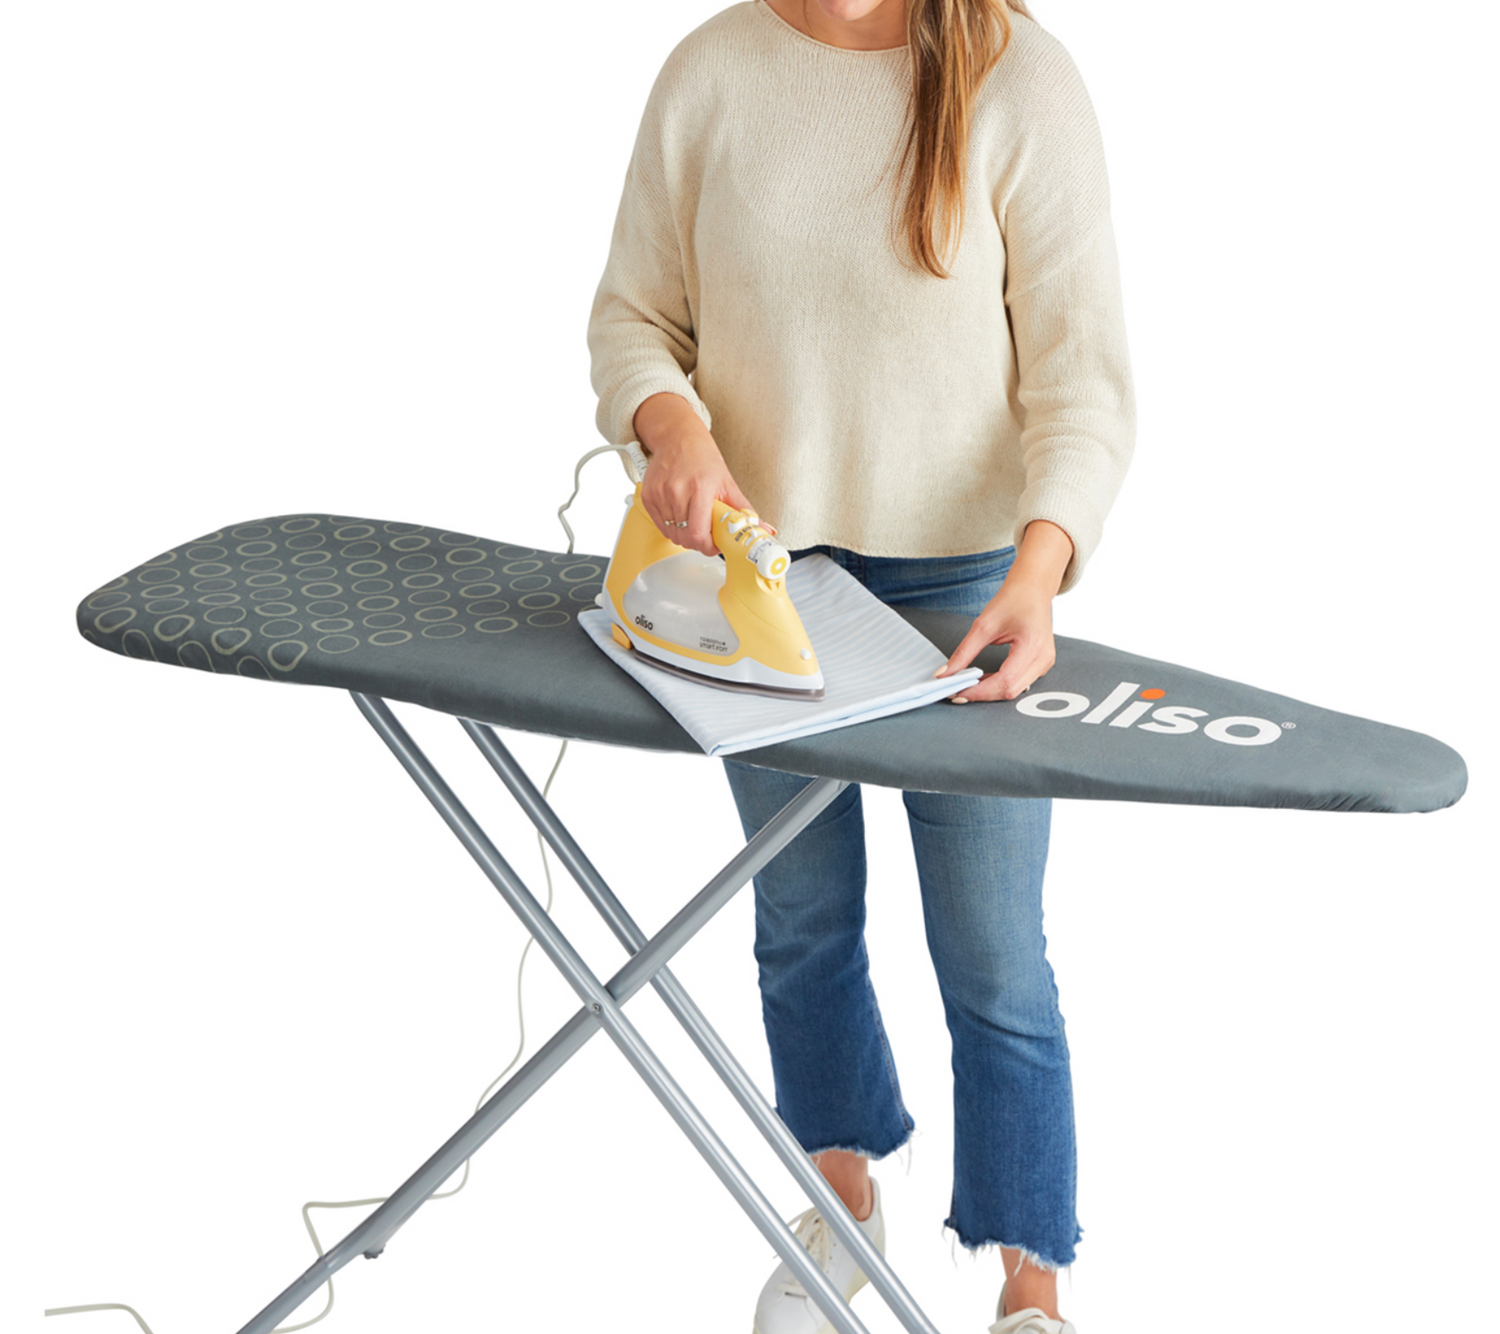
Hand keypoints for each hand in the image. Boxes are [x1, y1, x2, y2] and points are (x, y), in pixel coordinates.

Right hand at [633, 393, 758, 555]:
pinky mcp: (648, 496)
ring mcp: (660, 494)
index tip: (715, 545)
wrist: (677, 438)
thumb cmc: (702, 457)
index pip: (699, 533)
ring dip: (684, 534)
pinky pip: (660, 525)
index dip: (708, 547)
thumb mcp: (727, 483)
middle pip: (685, 538)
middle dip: (698, 542)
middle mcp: (677, 491)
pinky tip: (679, 514)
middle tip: (706, 533)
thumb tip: (763, 529)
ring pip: (672, 534)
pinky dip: (671, 526)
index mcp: (700, 488)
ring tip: (693, 519)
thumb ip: (744, 510)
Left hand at [936, 521, 1072, 701]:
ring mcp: (1045, 663)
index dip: (979, 691)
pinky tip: (983, 679)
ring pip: (1014, 690)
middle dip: (982, 694)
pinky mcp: (1041, 664)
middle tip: (957, 691)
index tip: (957, 692)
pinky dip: (999, 684)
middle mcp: (1043, 659)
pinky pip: (1019, 682)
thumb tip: (945, 673)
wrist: (1032, 588)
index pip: (1004, 681)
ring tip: (968, 683)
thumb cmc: (1013, 600)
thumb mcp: (983, 625)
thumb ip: (963, 653)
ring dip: (990, 690)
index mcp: (1032, 647)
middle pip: (1010, 690)